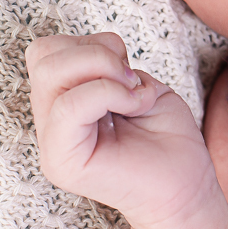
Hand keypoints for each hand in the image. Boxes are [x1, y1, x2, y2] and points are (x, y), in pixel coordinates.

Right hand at [26, 32, 217, 228]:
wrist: (184, 184)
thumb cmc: (165, 134)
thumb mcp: (135, 82)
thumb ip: (105, 63)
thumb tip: (93, 55)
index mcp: (62, 101)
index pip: (48, 50)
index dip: (90, 45)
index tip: (126, 70)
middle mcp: (50, 121)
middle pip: (42, 55)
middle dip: (96, 53)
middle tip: (129, 80)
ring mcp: (51, 143)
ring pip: (51, 73)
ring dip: (105, 71)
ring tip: (133, 96)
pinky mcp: (61, 163)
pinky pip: (69, 106)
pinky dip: (109, 93)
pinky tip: (134, 107)